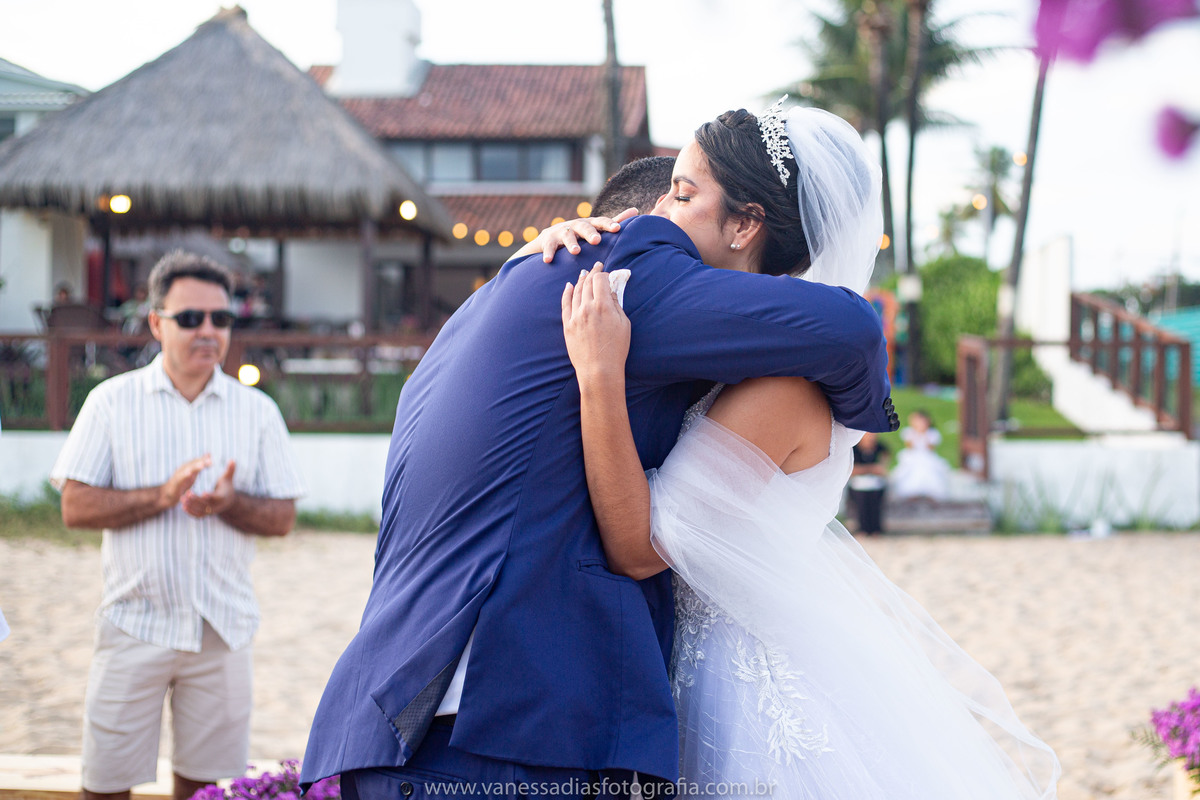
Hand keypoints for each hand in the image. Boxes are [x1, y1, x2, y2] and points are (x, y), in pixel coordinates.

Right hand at [159, 455, 211, 510]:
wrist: (166, 495)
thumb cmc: (181, 483)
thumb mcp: (193, 473)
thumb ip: (200, 464)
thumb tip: (209, 454)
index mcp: (187, 467)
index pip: (197, 462)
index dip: (204, 460)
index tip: (212, 459)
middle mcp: (182, 470)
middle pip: (193, 464)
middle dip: (201, 462)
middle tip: (210, 461)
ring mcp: (178, 476)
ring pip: (187, 470)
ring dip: (194, 467)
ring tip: (202, 466)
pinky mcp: (175, 484)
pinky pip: (179, 479)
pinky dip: (184, 476)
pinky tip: (189, 474)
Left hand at [182, 461, 236, 518]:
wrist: (228, 500)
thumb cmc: (226, 486)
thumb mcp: (228, 478)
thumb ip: (230, 469)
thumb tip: (233, 460)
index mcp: (223, 497)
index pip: (216, 498)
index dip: (210, 496)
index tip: (203, 493)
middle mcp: (217, 506)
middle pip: (206, 505)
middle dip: (196, 500)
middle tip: (187, 493)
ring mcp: (211, 512)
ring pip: (200, 511)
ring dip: (191, 506)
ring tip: (182, 498)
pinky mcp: (206, 514)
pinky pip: (198, 515)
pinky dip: (190, 512)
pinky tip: (183, 506)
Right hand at [536, 208, 636, 262]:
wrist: (551, 237)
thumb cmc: (581, 234)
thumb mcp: (597, 227)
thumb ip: (614, 221)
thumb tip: (636, 210)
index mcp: (590, 224)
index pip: (601, 222)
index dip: (608, 224)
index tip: (617, 229)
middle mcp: (576, 226)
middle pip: (584, 227)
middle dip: (590, 233)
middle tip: (596, 240)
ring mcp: (562, 232)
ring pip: (567, 236)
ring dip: (571, 243)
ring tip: (575, 252)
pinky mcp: (549, 241)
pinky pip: (549, 247)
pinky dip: (549, 253)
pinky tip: (548, 260)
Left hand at [561, 262, 629, 385]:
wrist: (599, 370)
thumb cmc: (616, 349)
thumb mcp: (624, 324)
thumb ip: (616, 304)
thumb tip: (611, 292)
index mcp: (603, 306)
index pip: (600, 280)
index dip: (603, 274)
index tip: (606, 273)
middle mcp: (587, 308)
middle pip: (587, 283)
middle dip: (592, 273)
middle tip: (596, 267)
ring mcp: (575, 316)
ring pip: (576, 292)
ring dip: (580, 280)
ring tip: (584, 274)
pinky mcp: (567, 325)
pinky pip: (565, 305)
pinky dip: (567, 293)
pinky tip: (569, 286)